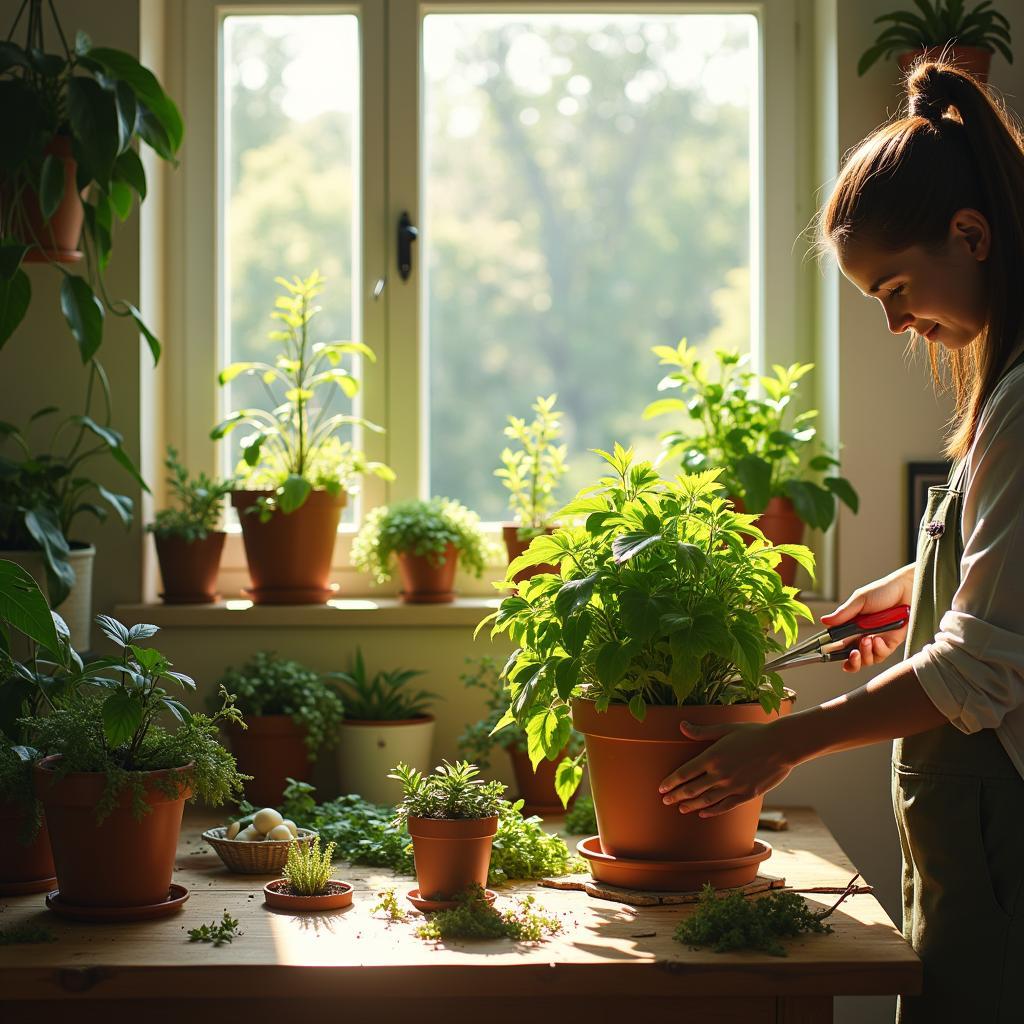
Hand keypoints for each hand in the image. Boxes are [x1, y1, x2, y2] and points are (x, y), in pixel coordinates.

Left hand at [658, 719, 797, 816]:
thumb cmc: (753, 733)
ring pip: (706, 800)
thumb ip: (702, 731)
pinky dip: (711, 811)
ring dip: (691, 805)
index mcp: (712, 756)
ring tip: (680, 808)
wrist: (781, 745)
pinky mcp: (746, 795)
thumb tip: (681, 726)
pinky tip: (703, 813)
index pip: (685, 773)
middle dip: (676, 796)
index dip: (671, 782)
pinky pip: (724, 806)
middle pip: (692, 789)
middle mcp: (720, 774)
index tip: (661, 788)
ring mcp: (733, 786)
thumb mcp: (725, 728)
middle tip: (665, 800)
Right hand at [820, 564, 914, 672]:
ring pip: (868, 659)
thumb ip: (843, 614)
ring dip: (866, 654)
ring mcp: (877, 640)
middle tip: (853, 653)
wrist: (907, 590)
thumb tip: (824, 621)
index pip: (840, 643)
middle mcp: (863, 635)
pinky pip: (882, 654)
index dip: (835, 652)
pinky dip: (878, 650)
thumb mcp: (860, 600)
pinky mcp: (891, 642)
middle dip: (852, 661)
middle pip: (854, 657)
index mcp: (852, 625)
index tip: (831, 653)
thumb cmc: (884, 590)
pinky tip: (878, 639)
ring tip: (867, 640)